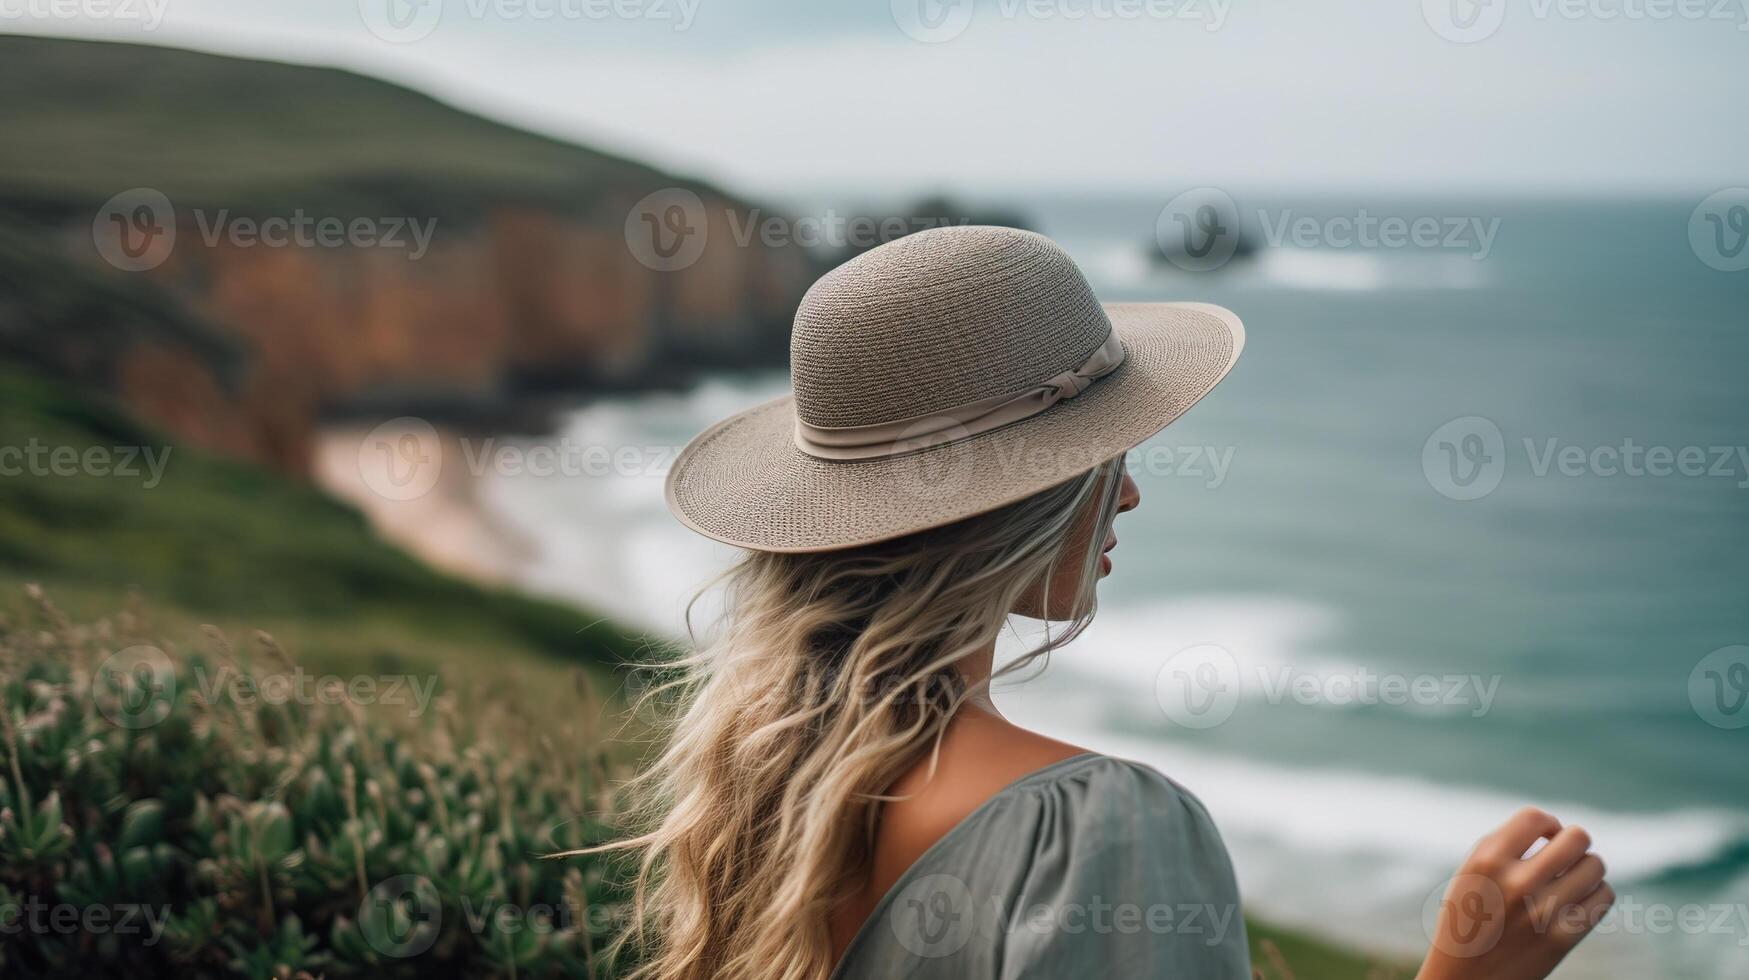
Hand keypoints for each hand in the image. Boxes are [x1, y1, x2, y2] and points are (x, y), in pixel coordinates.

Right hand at [1417, 807, 1613, 979]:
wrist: (1465, 979)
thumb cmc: (1468, 917)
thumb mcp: (1471, 872)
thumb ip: (1507, 845)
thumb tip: (1558, 830)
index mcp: (1487, 861)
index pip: (1535, 816)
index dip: (1547, 823)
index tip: (1543, 837)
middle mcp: (1517, 883)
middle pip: (1577, 838)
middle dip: (1573, 842)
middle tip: (1562, 856)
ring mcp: (1543, 912)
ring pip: (1595, 865)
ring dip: (1586, 867)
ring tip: (1570, 879)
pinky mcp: (1563, 938)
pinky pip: (1603, 897)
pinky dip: (1595, 893)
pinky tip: (1577, 900)